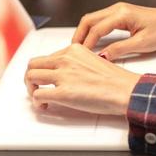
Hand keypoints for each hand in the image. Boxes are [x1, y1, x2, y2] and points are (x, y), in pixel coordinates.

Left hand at [24, 44, 139, 114]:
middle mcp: (65, 59)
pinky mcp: (63, 92)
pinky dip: (36, 101)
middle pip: (33, 64)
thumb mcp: (92, 60)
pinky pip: (37, 94)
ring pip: (31, 76)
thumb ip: (76, 63)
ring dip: (31, 89)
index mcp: (73, 49)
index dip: (43, 70)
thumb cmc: (115, 79)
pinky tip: (45, 105)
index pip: (47, 57)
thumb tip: (65, 74)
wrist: (125, 90)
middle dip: (31, 77)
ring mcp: (63, 75)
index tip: (45, 78)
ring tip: (40, 97)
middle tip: (36, 86)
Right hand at [72, 2, 155, 59]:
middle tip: (74, 49)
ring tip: (80, 46)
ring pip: (93, 18)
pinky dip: (92, 30)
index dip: (87, 43)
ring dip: (84, 31)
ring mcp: (118, 10)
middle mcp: (118, 9)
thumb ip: (119, 49)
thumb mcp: (141, 43)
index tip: (82, 54)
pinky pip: (100, 20)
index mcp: (122, 14)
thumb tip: (103, 56)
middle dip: (79, 34)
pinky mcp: (120, 14)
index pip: (97, 29)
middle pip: (89, 19)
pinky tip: (91, 40)